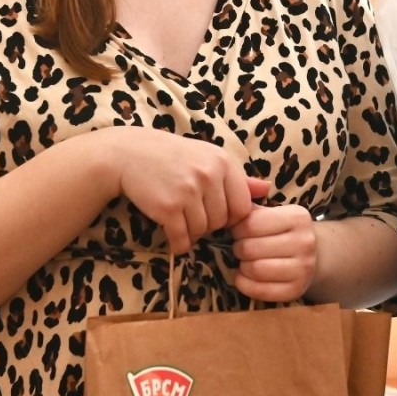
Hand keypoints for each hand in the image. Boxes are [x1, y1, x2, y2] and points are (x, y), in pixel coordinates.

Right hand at [107, 129, 271, 253]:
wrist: (129, 153)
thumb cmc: (172, 156)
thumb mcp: (208, 158)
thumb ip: (238, 178)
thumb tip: (267, 190)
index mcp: (223, 162)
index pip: (243, 206)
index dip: (231, 216)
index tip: (215, 213)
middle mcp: (209, 175)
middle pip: (223, 221)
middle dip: (210, 225)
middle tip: (193, 215)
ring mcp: (188, 191)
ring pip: (203, 231)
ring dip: (192, 233)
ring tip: (181, 220)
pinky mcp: (168, 207)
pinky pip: (182, 238)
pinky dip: (178, 242)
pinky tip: (172, 234)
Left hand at [230, 203, 317, 302]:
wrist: (313, 255)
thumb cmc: (283, 231)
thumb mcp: (272, 211)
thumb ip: (250, 202)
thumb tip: (232, 193)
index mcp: (297, 217)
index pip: (250, 223)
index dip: (236, 228)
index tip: (238, 230)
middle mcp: (305, 242)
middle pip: (249, 248)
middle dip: (238, 248)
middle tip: (241, 247)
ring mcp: (304, 269)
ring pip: (254, 269)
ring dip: (242, 266)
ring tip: (245, 261)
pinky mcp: (297, 290)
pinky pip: (259, 291)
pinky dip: (244, 284)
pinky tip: (245, 276)